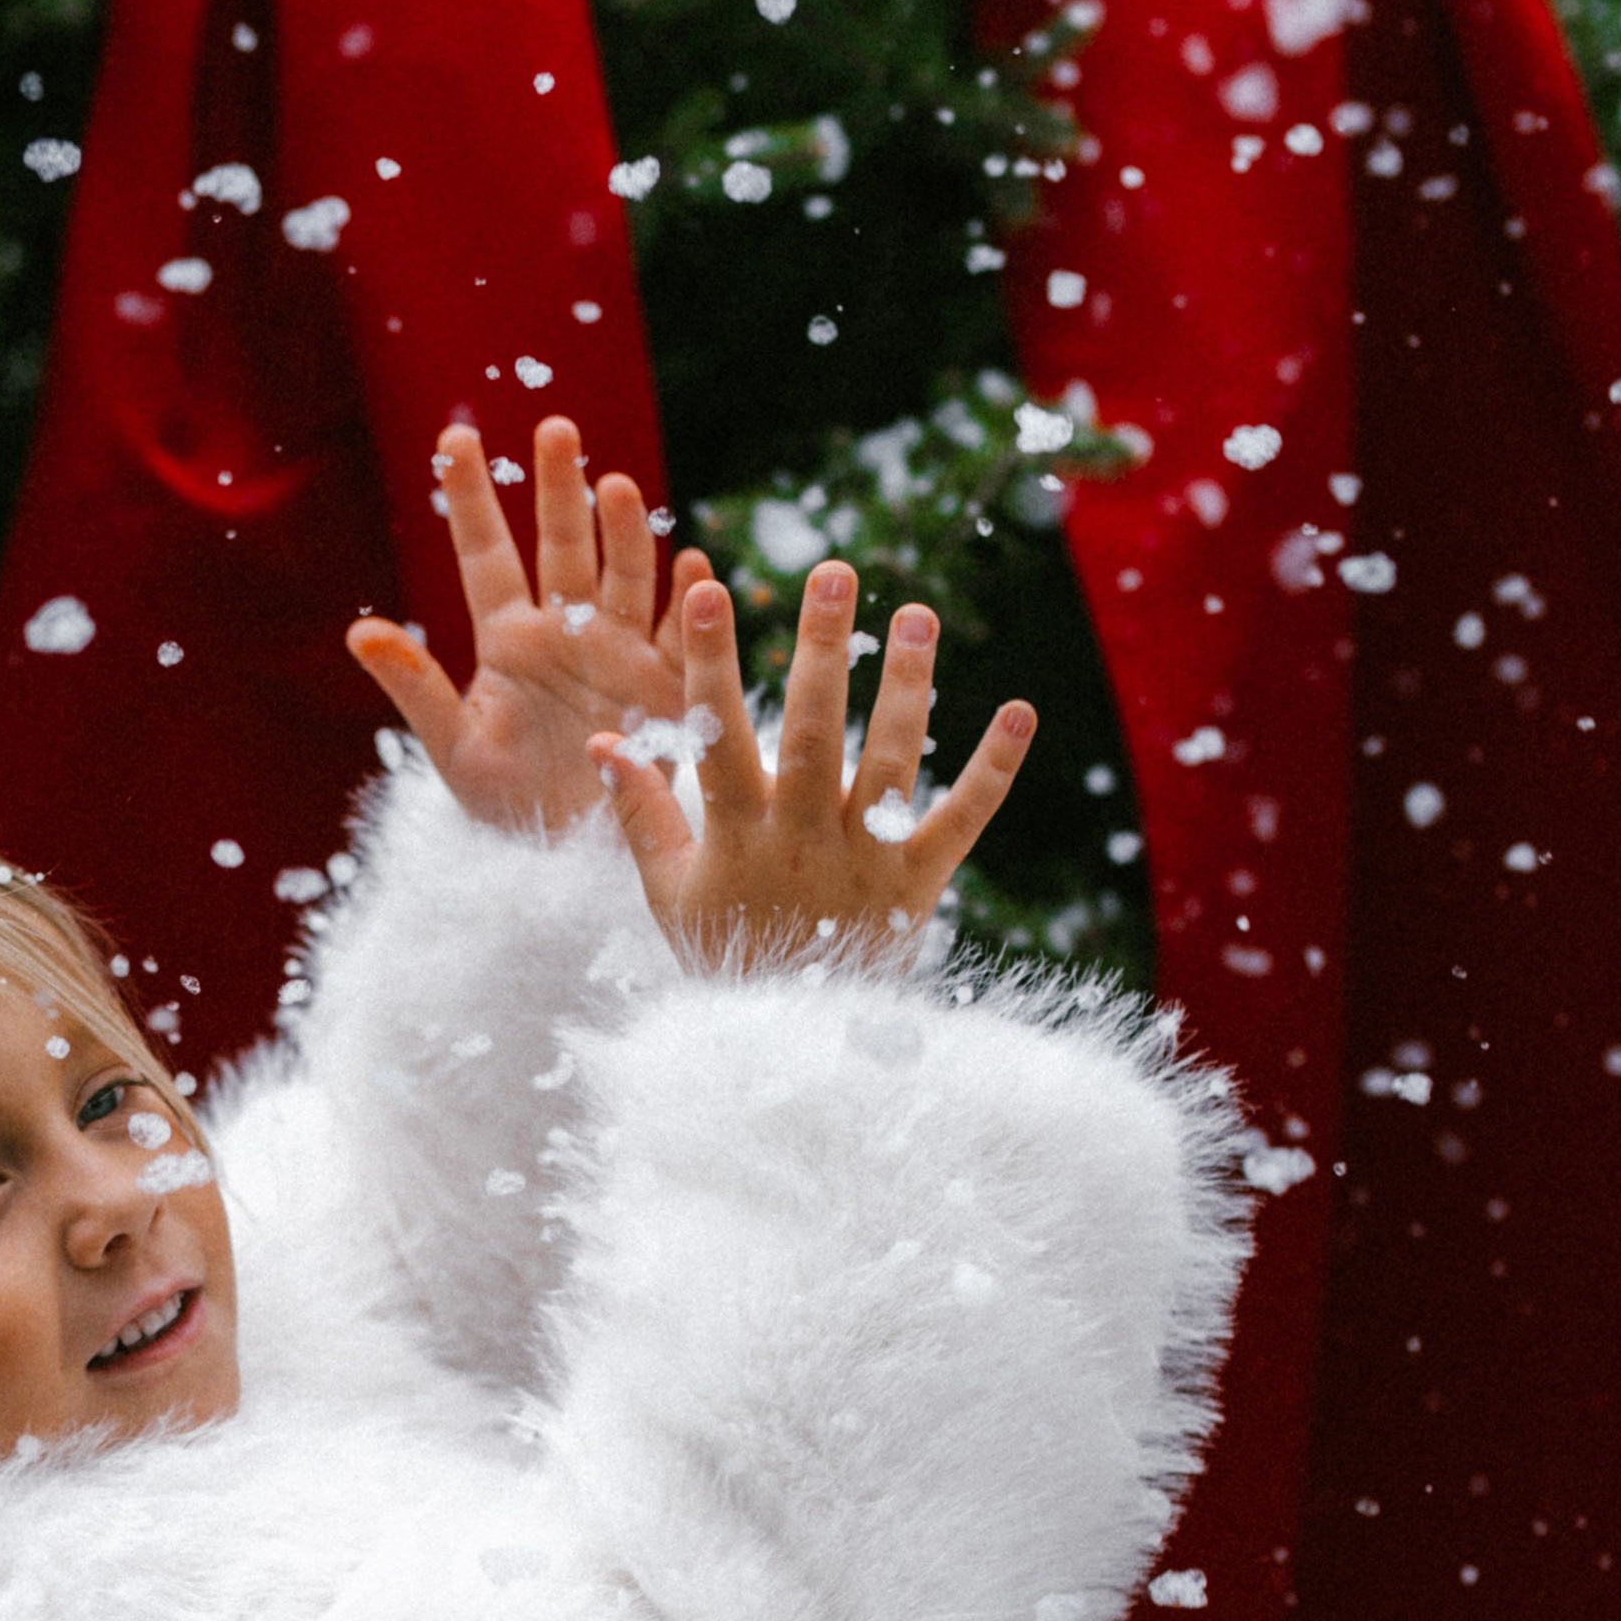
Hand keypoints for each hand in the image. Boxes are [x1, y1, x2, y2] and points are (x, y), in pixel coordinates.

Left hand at [348, 417, 715, 835]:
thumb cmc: (505, 807)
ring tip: (614, 488)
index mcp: (508, 639)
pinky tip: (689, 567)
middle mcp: (565, 630)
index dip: (469, 497)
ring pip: (622, 574)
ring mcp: (618, 651)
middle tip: (556, 428)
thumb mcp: (452, 750)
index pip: (485, 553)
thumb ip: (414, 686)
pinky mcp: (665, 683)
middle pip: (562, 544)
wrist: (570, 857)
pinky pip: (676, 632)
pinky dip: (684, 599)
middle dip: (560, 487)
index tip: (455, 437)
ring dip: (623, 532)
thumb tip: (360, 632)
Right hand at [590, 562, 1035, 974]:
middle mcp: (802, 841)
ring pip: (889, 762)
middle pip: (813, 732)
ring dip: (906, 686)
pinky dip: (993, 770)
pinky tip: (1019, 712)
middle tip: (834, 571)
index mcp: (737, 836)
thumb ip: (641, 815)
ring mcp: (863, 861)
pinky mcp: (917, 884)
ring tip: (916, 615)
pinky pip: (960, 821)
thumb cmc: (723, 959)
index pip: (717, 735)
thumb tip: (601, 743)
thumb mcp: (670, 894)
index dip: (710, 664)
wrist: (787, 1049)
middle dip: (820, 649)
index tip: (707, 591)